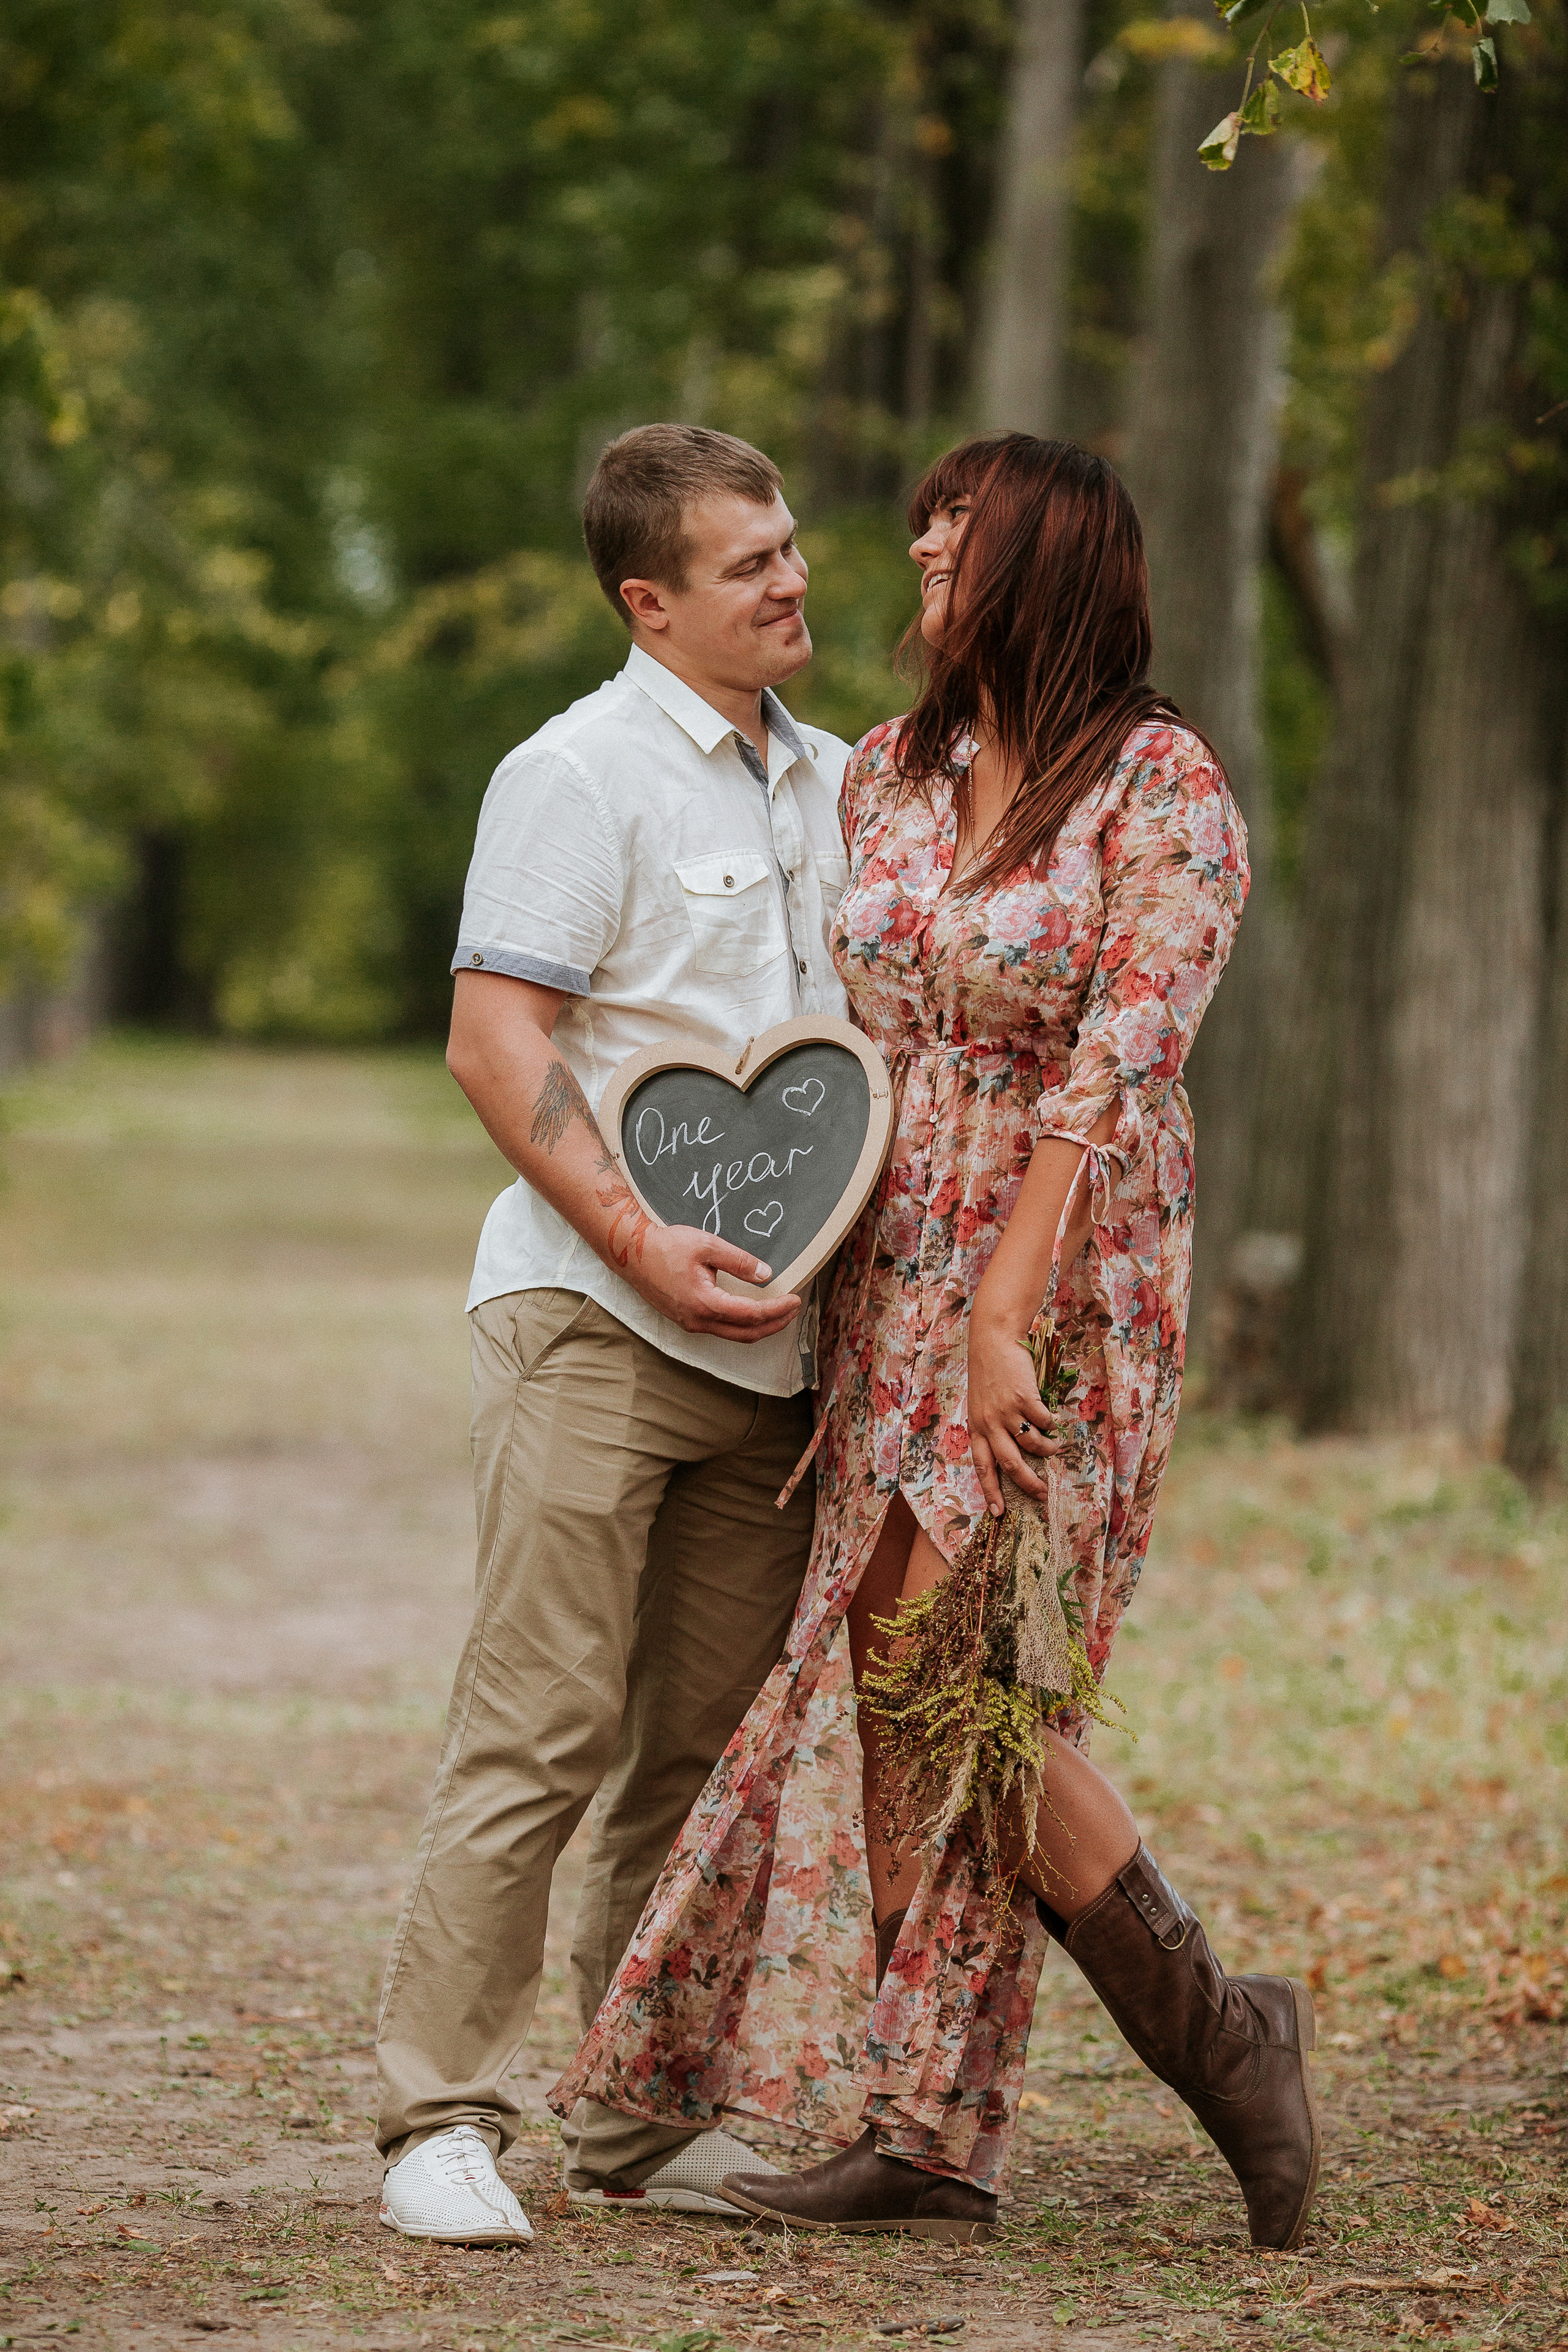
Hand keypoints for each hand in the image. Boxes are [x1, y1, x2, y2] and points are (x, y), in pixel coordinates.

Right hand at [631, 1222, 801, 1343]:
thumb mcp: (707, 1245)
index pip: (751, 1315)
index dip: (777, 1310)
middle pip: (746, 1334)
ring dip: (759, 1327)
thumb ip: (739, 1261)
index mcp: (705, 1303)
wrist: (631, 1253)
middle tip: (794, 1310)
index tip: (795, 1300)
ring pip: (733, 1335)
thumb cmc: (666, 1246)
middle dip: (774, 1324)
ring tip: (778, 1312)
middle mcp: (697, 1321)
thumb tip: (766, 1274)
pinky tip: (751, 1312)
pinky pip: (720, 1329)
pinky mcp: (686, 1320)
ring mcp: (690, 1323)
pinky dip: (741, 1324)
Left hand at [966, 1306, 1069, 1517]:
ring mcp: (1007, 1411)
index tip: (998, 1513)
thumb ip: (990, 1427)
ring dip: (1047, 1452)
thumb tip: (1011, 1454)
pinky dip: (1053, 1427)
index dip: (991, 1491)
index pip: (982, 1466)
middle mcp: (989, 1423)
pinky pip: (1044, 1423)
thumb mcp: (980, 1403)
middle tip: (1043, 1495)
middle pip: (1010, 1465)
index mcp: (976, 1427)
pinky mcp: (1025, 1398)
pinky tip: (1055, 1424)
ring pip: (1032, 1445)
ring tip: (1054, 1451)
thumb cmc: (988, 1372)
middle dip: (1028, 1484)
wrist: (994, 1340)